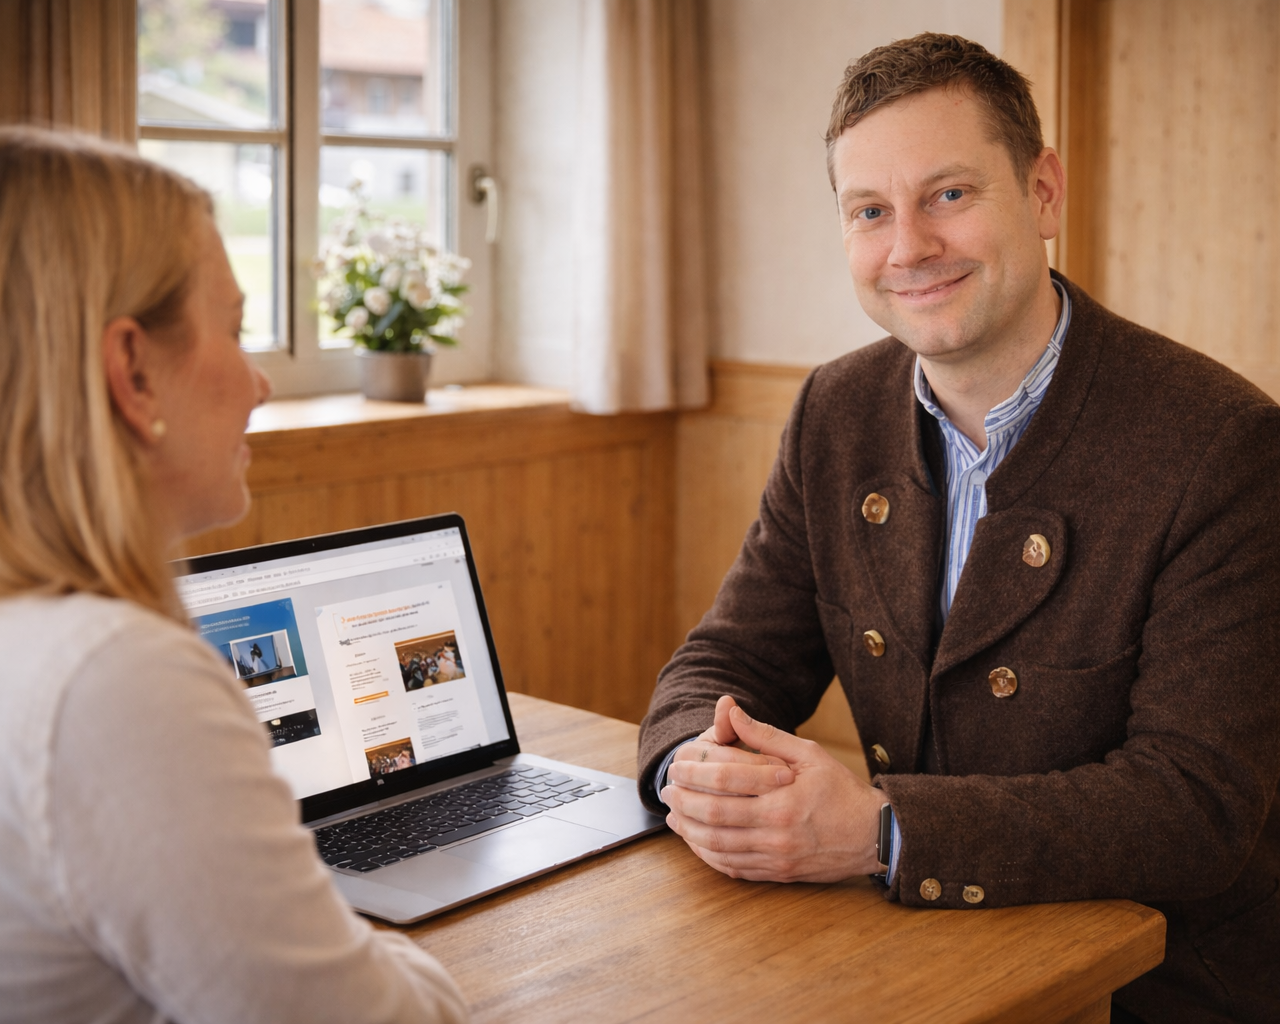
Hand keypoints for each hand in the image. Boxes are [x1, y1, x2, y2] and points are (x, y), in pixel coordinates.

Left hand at [662, 698, 883, 881]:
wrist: (873, 835)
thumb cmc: (840, 790)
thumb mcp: (809, 753)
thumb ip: (766, 735)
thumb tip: (731, 710)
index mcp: (783, 796)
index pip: (724, 783)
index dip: (693, 775)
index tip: (675, 768)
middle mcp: (777, 829)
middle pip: (713, 818)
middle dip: (683, 803)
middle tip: (666, 791)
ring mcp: (776, 856)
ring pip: (718, 848)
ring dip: (688, 832)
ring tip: (673, 816)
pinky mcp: (777, 873)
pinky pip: (732, 868)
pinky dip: (708, 856)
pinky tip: (696, 842)